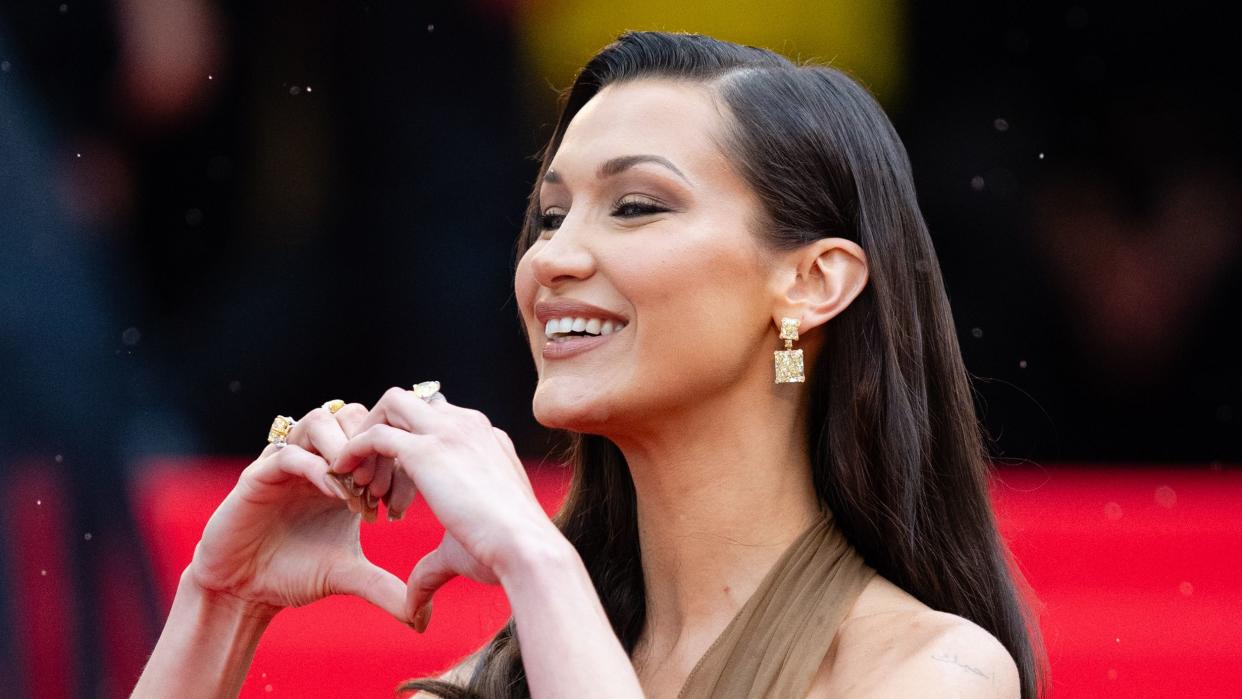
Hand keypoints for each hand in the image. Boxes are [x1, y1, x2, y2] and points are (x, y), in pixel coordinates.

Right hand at [186, 403, 410, 622]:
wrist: (244, 591)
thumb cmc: (294, 574)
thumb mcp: (348, 575)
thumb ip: (385, 587)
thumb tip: (422, 620)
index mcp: (340, 471)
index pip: (374, 432)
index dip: (393, 457)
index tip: (402, 499)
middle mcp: (315, 458)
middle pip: (351, 413)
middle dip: (371, 445)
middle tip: (380, 489)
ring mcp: (286, 462)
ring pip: (321, 419)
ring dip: (345, 449)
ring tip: (358, 490)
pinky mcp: (258, 474)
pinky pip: (291, 453)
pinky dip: (318, 468)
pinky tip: (336, 496)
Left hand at [332, 387, 563, 627]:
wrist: (525, 548)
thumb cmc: (504, 553)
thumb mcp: (463, 545)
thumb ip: (432, 564)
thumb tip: (414, 605)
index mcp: (486, 439)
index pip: (438, 417)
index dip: (409, 442)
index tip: (390, 479)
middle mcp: (469, 425)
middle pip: (414, 401)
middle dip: (384, 426)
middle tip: (367, 469)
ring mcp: (449, 431)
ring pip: (391, 405)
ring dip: (367, 434)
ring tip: (352, 473)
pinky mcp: (426, 449)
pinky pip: (375, 434)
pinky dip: (353, 450)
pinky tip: (342, 474)